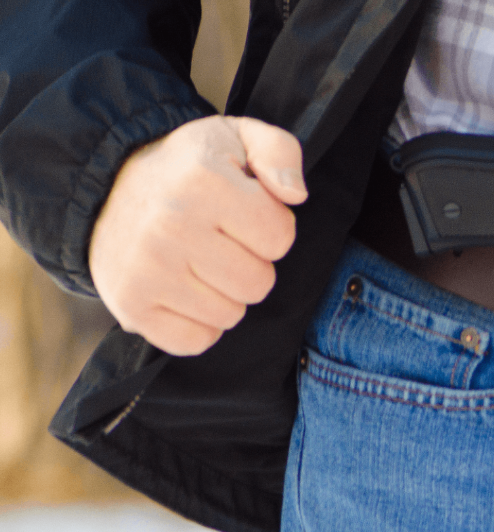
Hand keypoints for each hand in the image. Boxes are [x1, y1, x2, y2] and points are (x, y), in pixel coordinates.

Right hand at [89, 115, 306, 355]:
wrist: (108, 185)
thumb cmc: (189, 168)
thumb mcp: (238, 138)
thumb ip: (281, 153)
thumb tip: (294, 196)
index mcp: (205, 183)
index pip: (280, 239)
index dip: (271, 229)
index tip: (244, 215)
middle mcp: (171, 227)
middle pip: (258, 284)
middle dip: (251, 265)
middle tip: (222, 242)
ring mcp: (147, 271)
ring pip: (231, 315)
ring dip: (226, 295)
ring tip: (200, 262)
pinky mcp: (131, 306)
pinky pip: (197, 341)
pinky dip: (199, 324)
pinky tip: (185, 291)